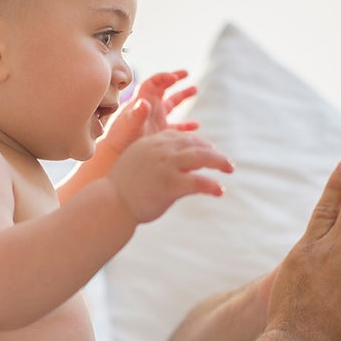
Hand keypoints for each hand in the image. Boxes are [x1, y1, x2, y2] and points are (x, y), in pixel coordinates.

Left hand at [103, 70, 197, 154]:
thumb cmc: (121, 138)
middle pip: (163, 88)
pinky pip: (177, 126)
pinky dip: (186, 125)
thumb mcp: (129, 125)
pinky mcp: (161, 132)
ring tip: (194, 89)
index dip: (164, 77)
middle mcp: (150, 107)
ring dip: (183, 96)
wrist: (116, 154)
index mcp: (142, 101)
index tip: (175, 77)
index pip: (153, 83)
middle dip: (174, 79)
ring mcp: (156, 119)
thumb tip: (144, 102)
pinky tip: (196, 125)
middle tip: (186, 73)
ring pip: (172, 104)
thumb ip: (137, 114)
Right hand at [108, 130, 233, 223]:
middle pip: (196, 144)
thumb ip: (159, 159)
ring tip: (229, 169)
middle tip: (227, 163)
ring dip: (219, 162)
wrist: (110, 204)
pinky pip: (199, 181)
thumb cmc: (124, 188)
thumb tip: (177, 164)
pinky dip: (212, 185)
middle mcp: (160, 150)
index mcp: (152, 142)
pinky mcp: (171, 184)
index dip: (200, 143)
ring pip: (202, 157)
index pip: (182, 137)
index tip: (210, 151)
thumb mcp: (140, 163)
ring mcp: (166, 165)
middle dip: (214, 152)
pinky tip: (220, 191)